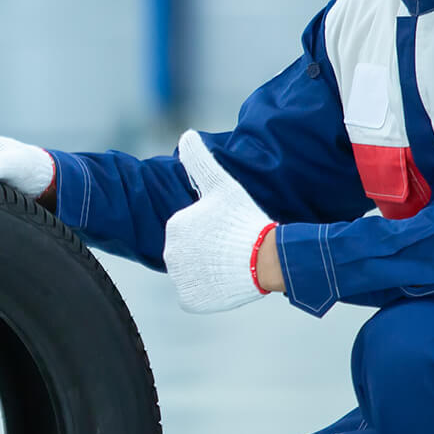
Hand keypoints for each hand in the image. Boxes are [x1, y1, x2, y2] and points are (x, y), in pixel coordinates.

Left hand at [164, 130, 278, 313]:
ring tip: (230, 263)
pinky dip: (207, 291)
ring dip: (207, 270)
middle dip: (208, 251)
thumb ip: (200, 159)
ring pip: (191, 273)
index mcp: (174, 226)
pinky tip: (224, 281)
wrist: (265, 258)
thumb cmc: (245, 219)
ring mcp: (178, 279)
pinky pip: (194, 295)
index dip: (211, 231)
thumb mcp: (222, 184)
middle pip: (189, 252)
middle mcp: (168, 254)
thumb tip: (187, 133)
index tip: (227, 230)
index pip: (189, 230)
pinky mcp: (189, 300)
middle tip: (231, 247)